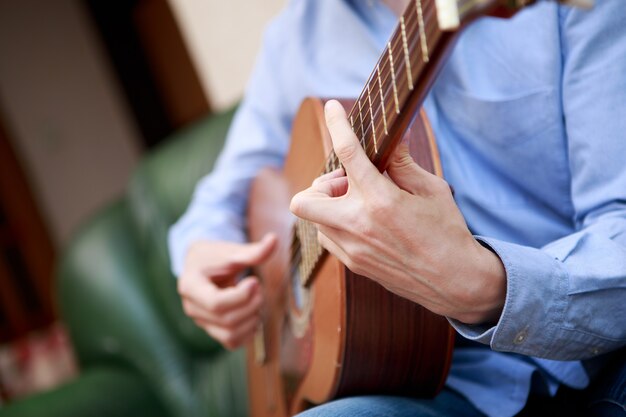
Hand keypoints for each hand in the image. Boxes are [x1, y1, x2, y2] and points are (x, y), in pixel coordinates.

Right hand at [177, 234, 276, 348]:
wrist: (203, 266)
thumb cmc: (215, 256)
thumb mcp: (231, 251)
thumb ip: (252, 251)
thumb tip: (274, 239)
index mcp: (190, 286)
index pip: (216, 303)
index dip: (241, 296)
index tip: (254, 281)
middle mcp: (192, 308)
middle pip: (226, 319)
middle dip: (251, 305)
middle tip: (260, 288)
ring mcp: (202, 321)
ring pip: (230, 335)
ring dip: (252, 320)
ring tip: (258, 300)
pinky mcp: (213, 329)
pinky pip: (232, 342)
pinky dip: (249, 332)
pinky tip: (255, 313)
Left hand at [290, 100, 505, 323]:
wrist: (454, 282)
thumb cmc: (448, 232)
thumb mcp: (432, 190)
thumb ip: (404, 165)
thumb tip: (391, 140)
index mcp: (381, 200)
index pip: (348, 153)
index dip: (337, 124)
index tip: (331, 108)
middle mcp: (358, 224)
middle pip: (304, 199)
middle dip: (320, 186)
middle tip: (349, 185)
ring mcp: (352, 248)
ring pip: (314, 220)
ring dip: (330, 206)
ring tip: (362, 206)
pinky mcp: (353, 264)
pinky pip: (327, 238)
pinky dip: (336, 226)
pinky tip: (363, 225)